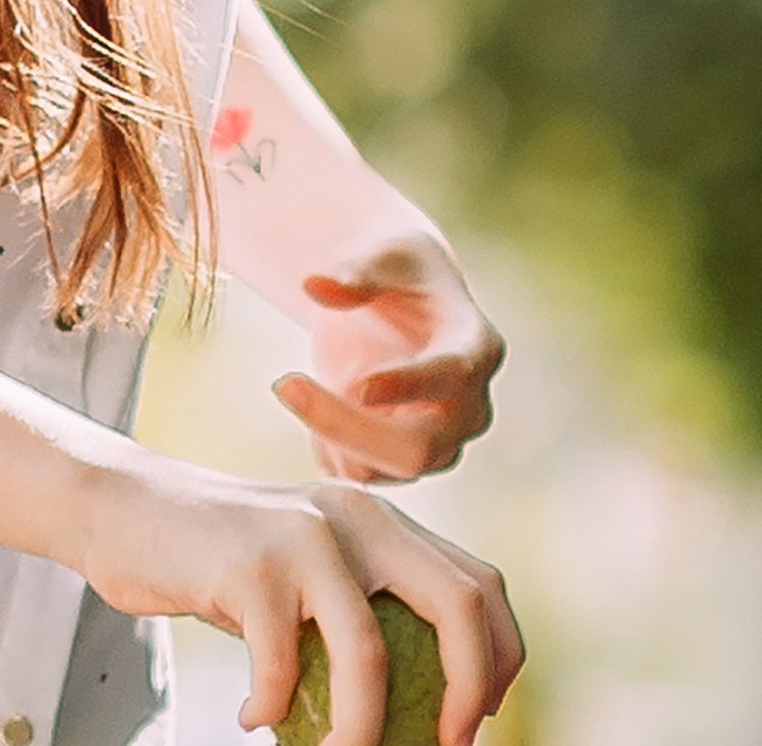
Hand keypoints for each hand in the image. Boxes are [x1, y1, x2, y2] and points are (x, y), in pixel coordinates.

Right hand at [67, 456, 523, 745]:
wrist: (121, 511)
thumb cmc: (219, 565)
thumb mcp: (303, 579)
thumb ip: (358, 619)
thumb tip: (416, 714)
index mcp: (384, 523)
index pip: (479, 585)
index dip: (500, 658)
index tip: (478, 721)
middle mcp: (359, 518)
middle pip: (458, 607)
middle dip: (471, 690)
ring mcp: (306, 536)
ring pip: (369, 654)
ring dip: (361, 732)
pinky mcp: (251, 564)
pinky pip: (280, 666)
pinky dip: (268, 709)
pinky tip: (252, 721)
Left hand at [271, 234, 503, 482]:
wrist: (400, 306)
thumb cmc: (397, 274)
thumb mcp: (381, 255)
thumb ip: (356, 272)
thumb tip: (315, 285)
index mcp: (477, 348)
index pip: (452, 377)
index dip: (408, 386)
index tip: (358, 388)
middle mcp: (469, 410)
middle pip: (417, 448)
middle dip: (347, 426)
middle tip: (285, 384)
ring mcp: (440, 445)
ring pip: (381, 470)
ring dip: (327, 432)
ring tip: (300, 382)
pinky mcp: (404, 465)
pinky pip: (355, 473)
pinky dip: (325, 443)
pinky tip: (323, 399)